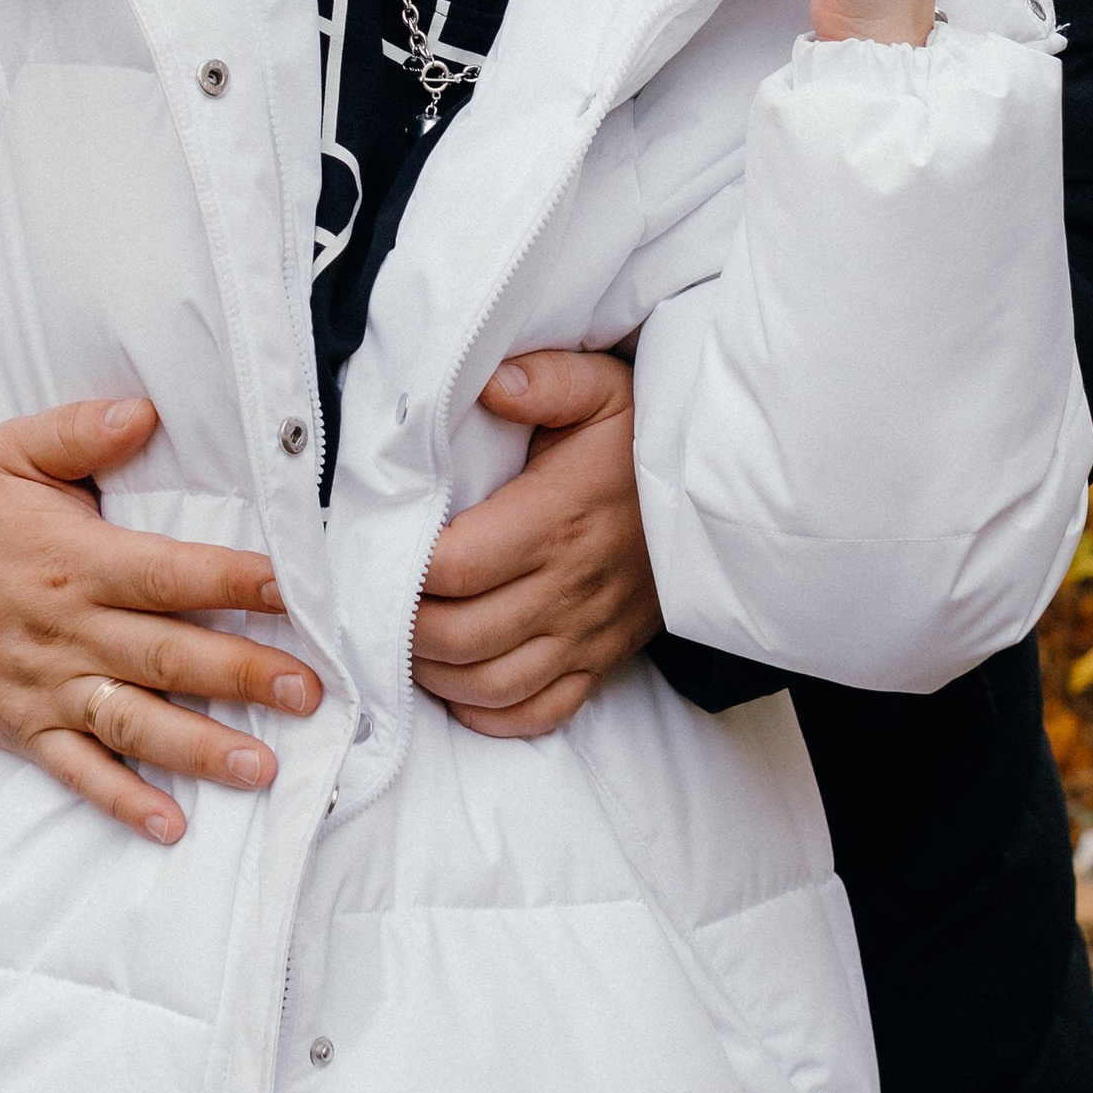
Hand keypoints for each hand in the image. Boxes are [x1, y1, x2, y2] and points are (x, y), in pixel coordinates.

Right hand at [0, 395, 320, 846]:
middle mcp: (69, 630)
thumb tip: (145, 410)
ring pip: (132, 721)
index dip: (233, 581)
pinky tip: (172, 825)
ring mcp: (47, 687)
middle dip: (240, 674)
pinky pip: (77, 772)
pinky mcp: (24, 729)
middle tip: (308, 692)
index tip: (292, 591)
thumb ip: (81, 430)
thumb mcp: (14, 450)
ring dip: (199, 748)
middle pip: (166, 655)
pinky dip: (122, 800)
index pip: (168, 574)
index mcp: (78, 561)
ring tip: (263, 767)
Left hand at [411, 348, 660, 737]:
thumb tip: (491, 384)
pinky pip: (538, 713)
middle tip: (374, 598)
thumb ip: (545, 379)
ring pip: (489, 685)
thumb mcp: (602, 386)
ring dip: (433, 673)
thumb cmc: (643, 438)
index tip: (374, 549)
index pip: (453, 568)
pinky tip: (459, 684)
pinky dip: (488, 713)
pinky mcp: (602, 659)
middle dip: (402, 626)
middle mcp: (568, 588)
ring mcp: (587, 633)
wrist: (718, 490)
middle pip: (457, 637)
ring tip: (405, 638)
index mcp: (555, 519)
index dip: (401, 569)